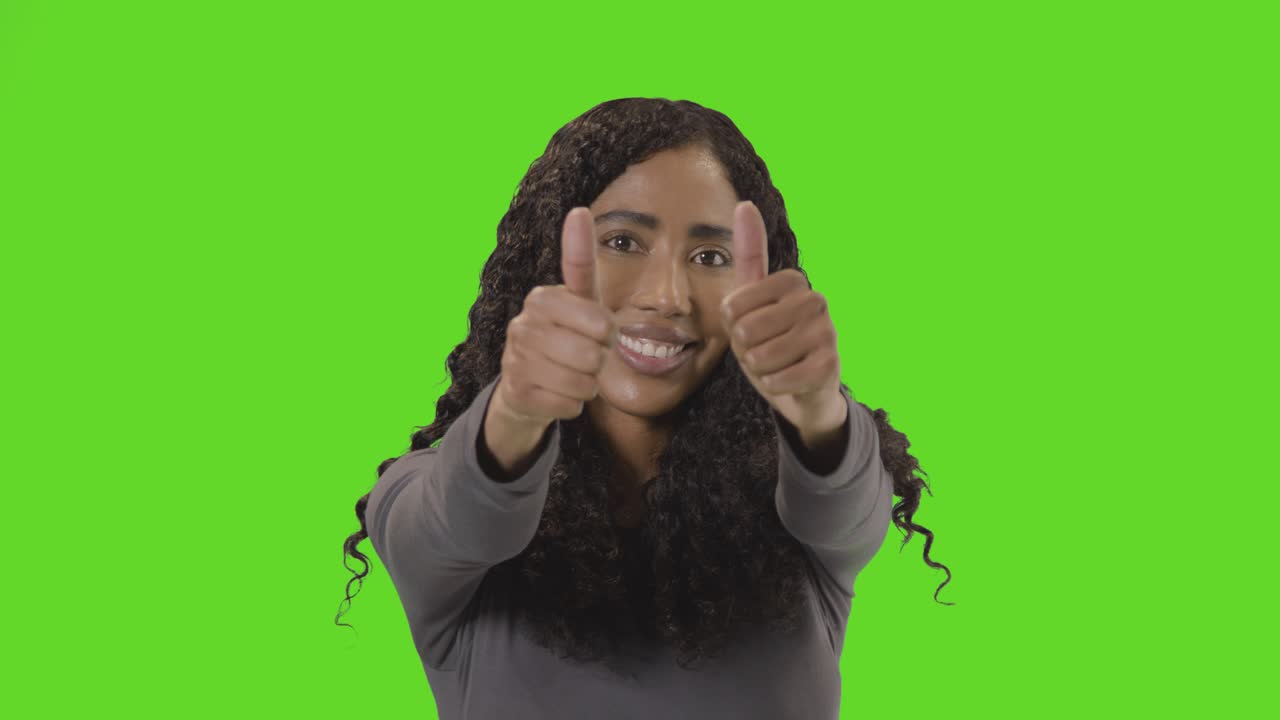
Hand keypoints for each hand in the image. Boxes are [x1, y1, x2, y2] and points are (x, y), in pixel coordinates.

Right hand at [493, 207, 618, 425]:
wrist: (526, 386)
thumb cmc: (565, 337)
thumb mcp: (579, 301)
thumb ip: (582, 262)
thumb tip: (579, 209)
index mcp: (543, 298)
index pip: (597, 319)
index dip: (606, 331)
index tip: (597, 328)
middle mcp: (524, 323)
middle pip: (594, 353)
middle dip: (599, 362)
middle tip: (584, 356)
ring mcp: (516, 357)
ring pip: (582, 382)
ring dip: (586, 385)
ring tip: (572, 374)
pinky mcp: (516, 391)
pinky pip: (569, 405)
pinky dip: (572, 404)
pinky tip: (556, 393)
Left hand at [720, 201, 845, 435]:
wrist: (803, 387)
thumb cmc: (771, 338)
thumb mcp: (751, 297)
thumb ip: (749, 253)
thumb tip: (744, 204)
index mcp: (793, 279)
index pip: (732, 306)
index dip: (732, 324)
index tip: (752, 324)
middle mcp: (816, 300)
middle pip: (746, 331)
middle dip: (745, 349)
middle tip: (765, 348)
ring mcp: (827, 332)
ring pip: (762, 357)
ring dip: (760, 368)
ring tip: (777, 363)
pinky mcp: (830, 366)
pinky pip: (779, 379)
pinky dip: (774, 385)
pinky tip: (788, 379)